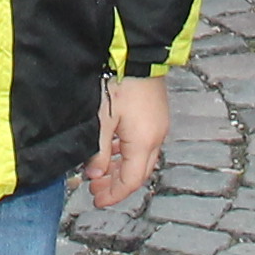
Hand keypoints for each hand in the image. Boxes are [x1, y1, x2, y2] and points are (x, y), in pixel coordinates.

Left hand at [84, 75, 172, 209]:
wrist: (136, 53)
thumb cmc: (117, 83)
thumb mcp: (101, 121)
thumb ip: (98, 152)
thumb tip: (95, 175)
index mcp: (144, 142)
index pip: (131, 180)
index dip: (114, 194)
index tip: (97, 200)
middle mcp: (156, 136)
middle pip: (139, 172)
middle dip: (117, 184)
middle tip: (95, 189)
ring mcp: (158, 125)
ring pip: (142, 158)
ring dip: (121, 168)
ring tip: (100, 171)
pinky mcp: (156, 114)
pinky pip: (144, 143)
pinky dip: (127, 153)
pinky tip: (112, 149)